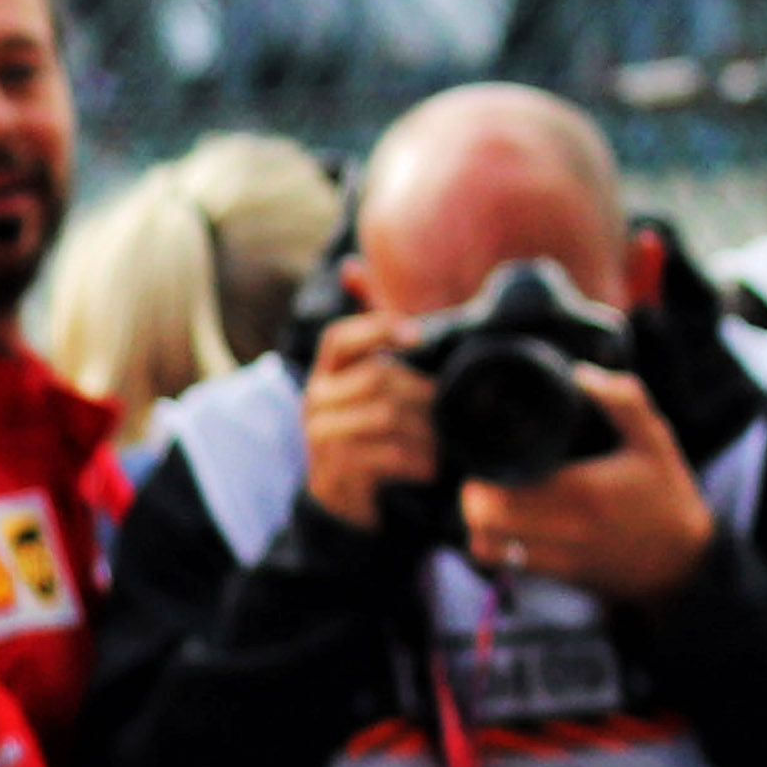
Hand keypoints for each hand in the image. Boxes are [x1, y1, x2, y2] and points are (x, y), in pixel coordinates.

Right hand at [296, 309, 436, 530]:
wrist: (342, 500)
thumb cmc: (367, 430)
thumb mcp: (366, 381)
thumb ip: (371, 332)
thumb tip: (352, 267)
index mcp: (326, 371)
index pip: (340, 338)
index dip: (376, 329)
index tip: (417, 334)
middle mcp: (316, 399)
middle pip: (376, 377)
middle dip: (422, 391)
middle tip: (450, 406)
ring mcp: (321, 436)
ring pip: (384, 415)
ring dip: (426, 428)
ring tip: (445, 439)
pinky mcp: (335, 471)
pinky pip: (386, 455)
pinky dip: (418, 459)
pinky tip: (432, 466)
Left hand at [459, 363, 716, 606]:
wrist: (684, 563)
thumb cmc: (667, 496)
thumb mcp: (655, 441)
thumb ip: (623, 401)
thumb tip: (581, 373)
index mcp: (584, 490)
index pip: (504, 486)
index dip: (483, 468)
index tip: (490, 446)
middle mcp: (565, 528)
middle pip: (484, 517)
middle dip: (473, 491)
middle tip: (485, 469)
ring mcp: (558, 557)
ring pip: (485, 544)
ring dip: (477, 519)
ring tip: (490, 495)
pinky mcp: (556, 575)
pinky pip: (504, 563)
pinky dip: (492, 542)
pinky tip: (504, 522)